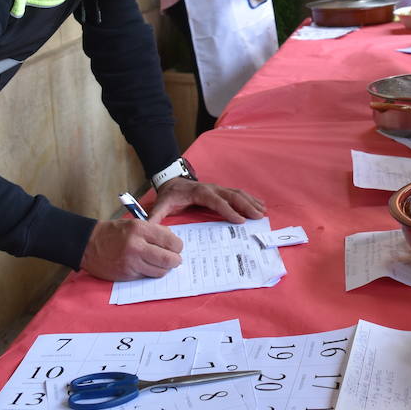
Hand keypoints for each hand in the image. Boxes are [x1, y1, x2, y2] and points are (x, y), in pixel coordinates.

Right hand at [80, 215, 184, 280]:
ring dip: (164, 268)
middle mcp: (137, 246)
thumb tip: (173, 241)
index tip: (176, 247)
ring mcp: (132, 262)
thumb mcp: (134, 224)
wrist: (88, 244)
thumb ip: (154, 231)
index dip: (177, 246)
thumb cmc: (113, 232)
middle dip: (175, 260)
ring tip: (160, 263)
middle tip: (174, 259)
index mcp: (140, 229)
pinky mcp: (127, 275)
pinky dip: (151, 272)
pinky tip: (146, 266)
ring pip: (160, 271)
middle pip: (169, 259)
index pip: (171, 241)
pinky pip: (147, 276)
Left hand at [146, 176, 265, 224]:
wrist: (171, 181)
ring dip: (250, 202)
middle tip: (257, 217)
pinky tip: (259, 205)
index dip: (227, 210)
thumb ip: (155, 217)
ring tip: (262, 212)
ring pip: (237, 193)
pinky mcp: (221, 191)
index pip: (215, 201)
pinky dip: (249, 198)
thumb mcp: (160, 205)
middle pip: (231, 195)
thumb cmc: (169, 196)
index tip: (239, 220)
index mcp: (199, 192)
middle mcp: (211, 188)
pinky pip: (238, 193)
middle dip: (245, 206)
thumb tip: (148, 227)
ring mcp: (218, 188)